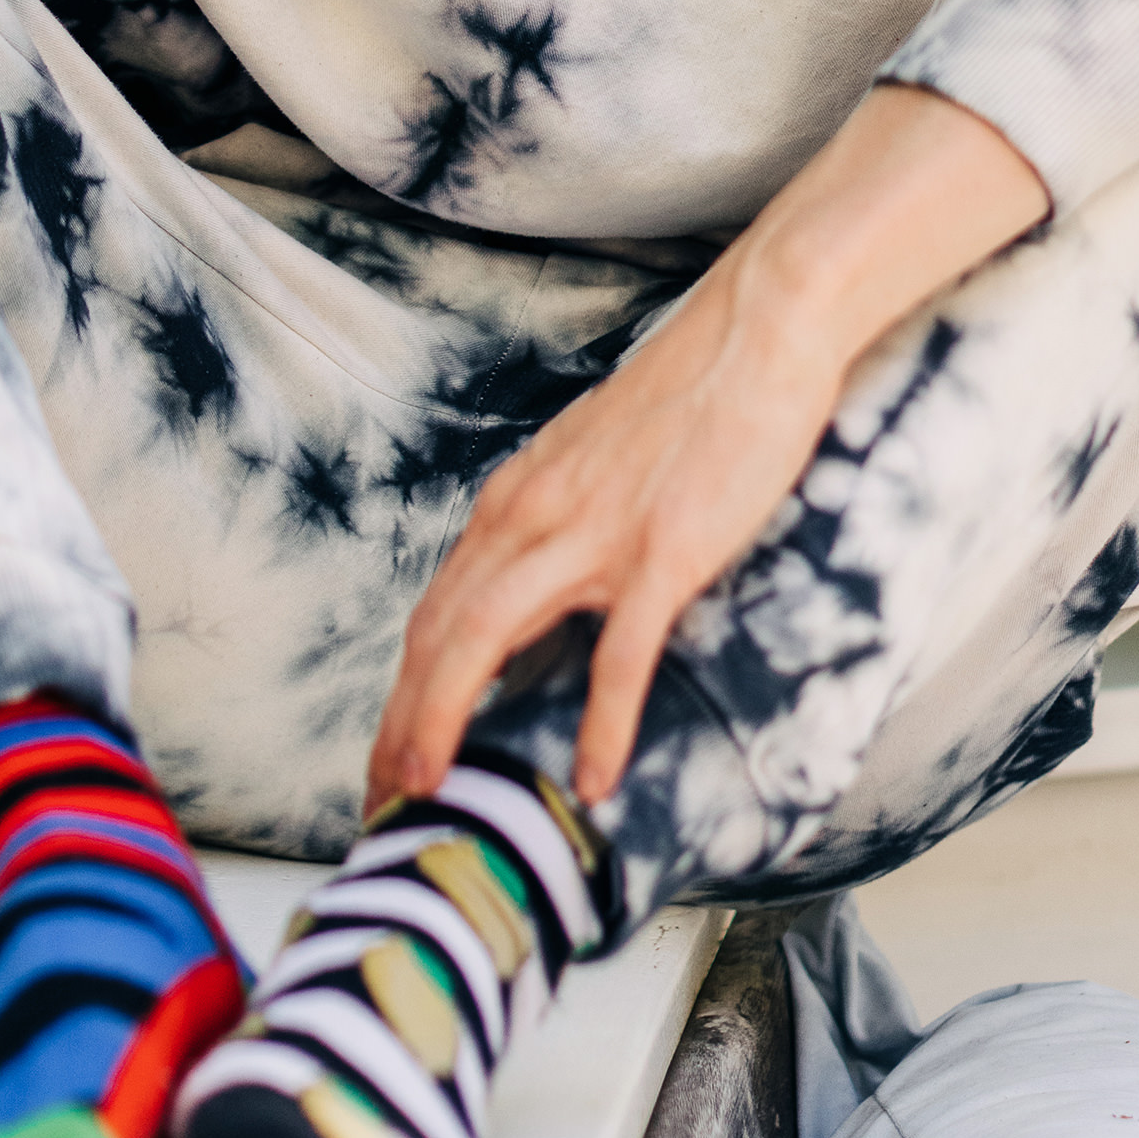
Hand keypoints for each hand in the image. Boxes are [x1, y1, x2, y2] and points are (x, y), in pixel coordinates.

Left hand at [365, 85, 1049, 814]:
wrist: (756, 331)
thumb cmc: (689, 398)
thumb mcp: (594, 464)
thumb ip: (560, 525)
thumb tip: (545, 592)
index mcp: (515, 501)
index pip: (433, 612)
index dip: (402, 694)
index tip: (389, 759)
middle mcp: (531, 517)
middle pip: (435, 636)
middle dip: (399, 728)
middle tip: (382, 806)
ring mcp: (592, 535)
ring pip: (484, 640)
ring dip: (448, 726)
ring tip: (436, 800)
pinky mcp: (662, 551)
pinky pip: (619, 656)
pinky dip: (600, 726)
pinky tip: (593, 781)